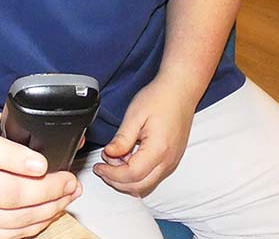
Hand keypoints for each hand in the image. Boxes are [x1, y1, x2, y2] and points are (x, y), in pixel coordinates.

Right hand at [0, 113, 81, 238]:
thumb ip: (20, 128)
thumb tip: (70, 137)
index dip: (15, 158)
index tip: (42, 163)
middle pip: (7, 192)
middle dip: (47, 189)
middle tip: (68, 181)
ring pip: (14, 218)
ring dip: (48, 209)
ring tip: (65, 196)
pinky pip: (10, 235)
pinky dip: (35, 225)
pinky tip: (47, 211)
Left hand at [92, 76, 195, 196]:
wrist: (180, 91)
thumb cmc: (160, 98)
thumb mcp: (134, 115)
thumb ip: (122, 138)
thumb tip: (109, 155)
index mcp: (158, 150)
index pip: (131, 175)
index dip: (111, 174)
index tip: (99, 167)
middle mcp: (168, 161)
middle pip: (139, 186)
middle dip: (117, 181)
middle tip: (102, 168)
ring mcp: (172, 162)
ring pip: (146, 185)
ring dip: (127, 180)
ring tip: (114, 161)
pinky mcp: (171, 160)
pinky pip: (153, 177)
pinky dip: (137, 175)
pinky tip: (127, 159)